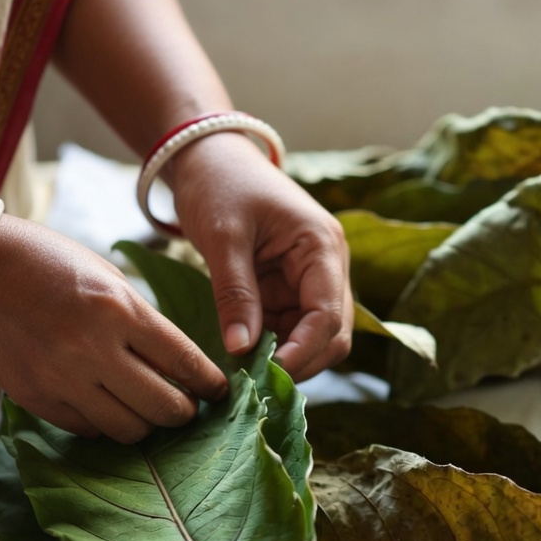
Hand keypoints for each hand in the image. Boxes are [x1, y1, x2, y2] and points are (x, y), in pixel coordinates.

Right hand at [0, 216, 227, 442]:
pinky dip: (106, 425)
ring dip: (147, 425)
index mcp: (121, 310)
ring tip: (149, 411)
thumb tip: (178, 362)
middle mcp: (95, 349)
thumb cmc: (47, 263)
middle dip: (186, 412)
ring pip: (129, 429)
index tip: (220, 392)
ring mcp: (63, 378)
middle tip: (188, 407)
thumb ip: (143, 320)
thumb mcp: (108, 278)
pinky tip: (110, 408)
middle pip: (164, 407)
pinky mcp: (37, 398)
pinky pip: (88, 429)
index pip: (184, 362)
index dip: (210, 384)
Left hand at [166, 132, 353, 380]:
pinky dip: (268, 348)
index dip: (302, 351)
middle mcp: (328, 269)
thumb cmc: (220, 184)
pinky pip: (288, 331)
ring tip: (243, 373)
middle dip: (299, 362)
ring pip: (312, 340)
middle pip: (332, 335)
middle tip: (255, 384)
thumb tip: (241, 352)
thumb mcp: (223, 237)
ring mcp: (310, 282)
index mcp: (323, 248)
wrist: (208, 157)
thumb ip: (235, 294)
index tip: (267, 374)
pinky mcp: (289, 291)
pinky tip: (240, 357)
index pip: (328, 315)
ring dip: (283, 359)